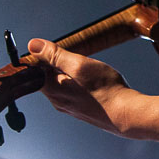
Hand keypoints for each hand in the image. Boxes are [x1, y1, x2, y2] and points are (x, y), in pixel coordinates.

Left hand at [26, 39, 141, 136]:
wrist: (124, 113)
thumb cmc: (104, 89)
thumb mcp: (79, 64)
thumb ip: (55, 55)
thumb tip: (33, 45)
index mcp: (51, 89)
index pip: (36, 68)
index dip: (48, 56)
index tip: (64, 53)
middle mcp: (57, 100)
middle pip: (50, 76)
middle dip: (62, 65)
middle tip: (81, 61)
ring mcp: (69, 107)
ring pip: (63, 84)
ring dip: (73, 75)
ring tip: (90, 72)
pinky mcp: (81, 110)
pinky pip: (74, 92)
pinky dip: (81, 84)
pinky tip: (94, 83)